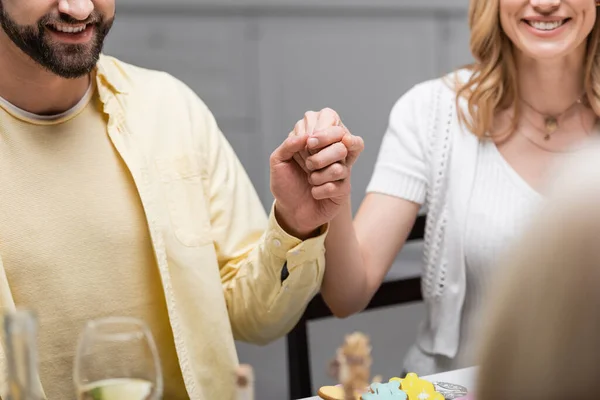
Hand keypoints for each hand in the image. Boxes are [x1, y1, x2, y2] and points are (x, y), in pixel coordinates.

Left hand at [270, 108, 363, 238]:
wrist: (291, 211)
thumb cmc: (286, 184)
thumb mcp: (278, 162)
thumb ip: (289, 145)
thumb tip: (306, 137)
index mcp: (318, 141)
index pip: (331, 122)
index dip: (320, 133)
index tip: (308, 143)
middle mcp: (333, 152)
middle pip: (342, 142)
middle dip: (319, 156)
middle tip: (307, 164)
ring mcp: (341, 170)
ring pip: (339, 167)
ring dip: (317, 176)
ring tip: (310, 180)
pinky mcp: (343, 189)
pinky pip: (336, 186)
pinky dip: (319, 191)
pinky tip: (315, 193)